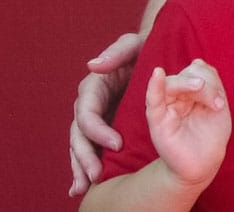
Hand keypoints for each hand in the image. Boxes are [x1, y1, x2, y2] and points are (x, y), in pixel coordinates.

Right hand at [68, 32, 142, 196]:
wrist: (154, 58)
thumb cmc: (144, 49)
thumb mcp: (133, 45)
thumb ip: (116, 52)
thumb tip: (91, 66)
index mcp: (94, 87)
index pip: (87, 112)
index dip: (97, 130)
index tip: (117, 144)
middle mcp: (89, 105)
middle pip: (78, 135)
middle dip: (84, 156)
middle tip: (96, 175)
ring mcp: (95, 119)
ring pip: (80, 146)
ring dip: (79, 167)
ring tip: (83, 187)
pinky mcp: (102, 130)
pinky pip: (91, 150)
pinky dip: (83, 168)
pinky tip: (80, 188)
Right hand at [145, 59, 230, 189]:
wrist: (204, 163)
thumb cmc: (211, 134)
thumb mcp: (217, 106)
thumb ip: (210, 84)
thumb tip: (197, 61)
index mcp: (190, 90)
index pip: (197, 70)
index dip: (210, 77)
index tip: (222, 102)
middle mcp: (176, 96)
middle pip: (185, 75)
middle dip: (205, 84)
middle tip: (218, 103)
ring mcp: (166, 107)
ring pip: (173, 84)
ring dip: (190, 85)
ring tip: (210, 100)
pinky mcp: (158, 121)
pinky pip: (153, 100)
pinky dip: (155, 86)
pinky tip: (158, 74)